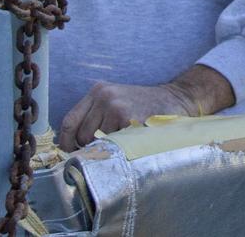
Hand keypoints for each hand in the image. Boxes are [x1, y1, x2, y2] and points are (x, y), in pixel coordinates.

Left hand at [57, 65, 234, 150]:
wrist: (178, 99)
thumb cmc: (146, 107)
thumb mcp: (117, 102)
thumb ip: (96, 117)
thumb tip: (73, 148)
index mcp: (98, 91)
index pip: (68, 122)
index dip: (67, 143)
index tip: (71, 154)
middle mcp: (104, 96)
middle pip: (81, 135)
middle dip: (91, 147)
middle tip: (108, 148)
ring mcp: (116, 106)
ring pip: (97, 141)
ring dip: (109, 147)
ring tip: (126, 141)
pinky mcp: (128, 117)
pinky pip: (114, 143)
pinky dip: (121, 147)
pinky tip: (134, 140)